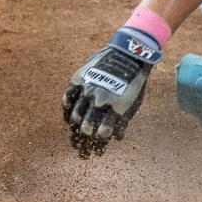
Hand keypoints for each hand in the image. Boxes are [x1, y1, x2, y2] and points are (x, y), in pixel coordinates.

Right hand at [63, 26, 161, 157]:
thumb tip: (116, 138)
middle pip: (86, 127)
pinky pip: (68, 99)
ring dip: (74, 128)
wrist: (127, 53)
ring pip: (75, 116)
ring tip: (74, 136)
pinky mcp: (78, 79)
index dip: (100, 142)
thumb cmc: (134, 81)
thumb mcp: (134, 102)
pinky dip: (67, 110)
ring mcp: (87, 89)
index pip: (103, 132)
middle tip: (82, 148)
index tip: (98, 148)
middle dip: (85, 140)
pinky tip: (69, 117)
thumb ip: (123, 120)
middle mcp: (100, 99)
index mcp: (117, 106)